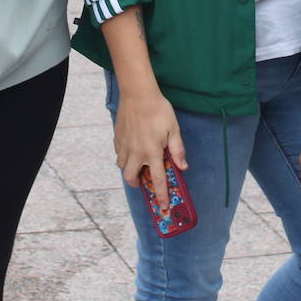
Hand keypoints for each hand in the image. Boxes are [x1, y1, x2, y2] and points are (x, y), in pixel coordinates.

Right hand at [114, 89, 184, 216]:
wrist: (138, 93)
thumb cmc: (158, 110)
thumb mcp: (173, 129)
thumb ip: (177, 150)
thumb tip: (183, 167)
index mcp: (152, 152)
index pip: (157, 180)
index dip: (161, 196)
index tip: (163, 208)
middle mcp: (136, 153)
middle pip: (131, 179)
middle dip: (137, 184)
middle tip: (144, 180)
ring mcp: (124, 146)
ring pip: (122, 166)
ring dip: (130, 169)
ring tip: (138, 162)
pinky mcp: (117, 138)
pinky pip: (118, 153)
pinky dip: (124, 156)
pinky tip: (132, 148)